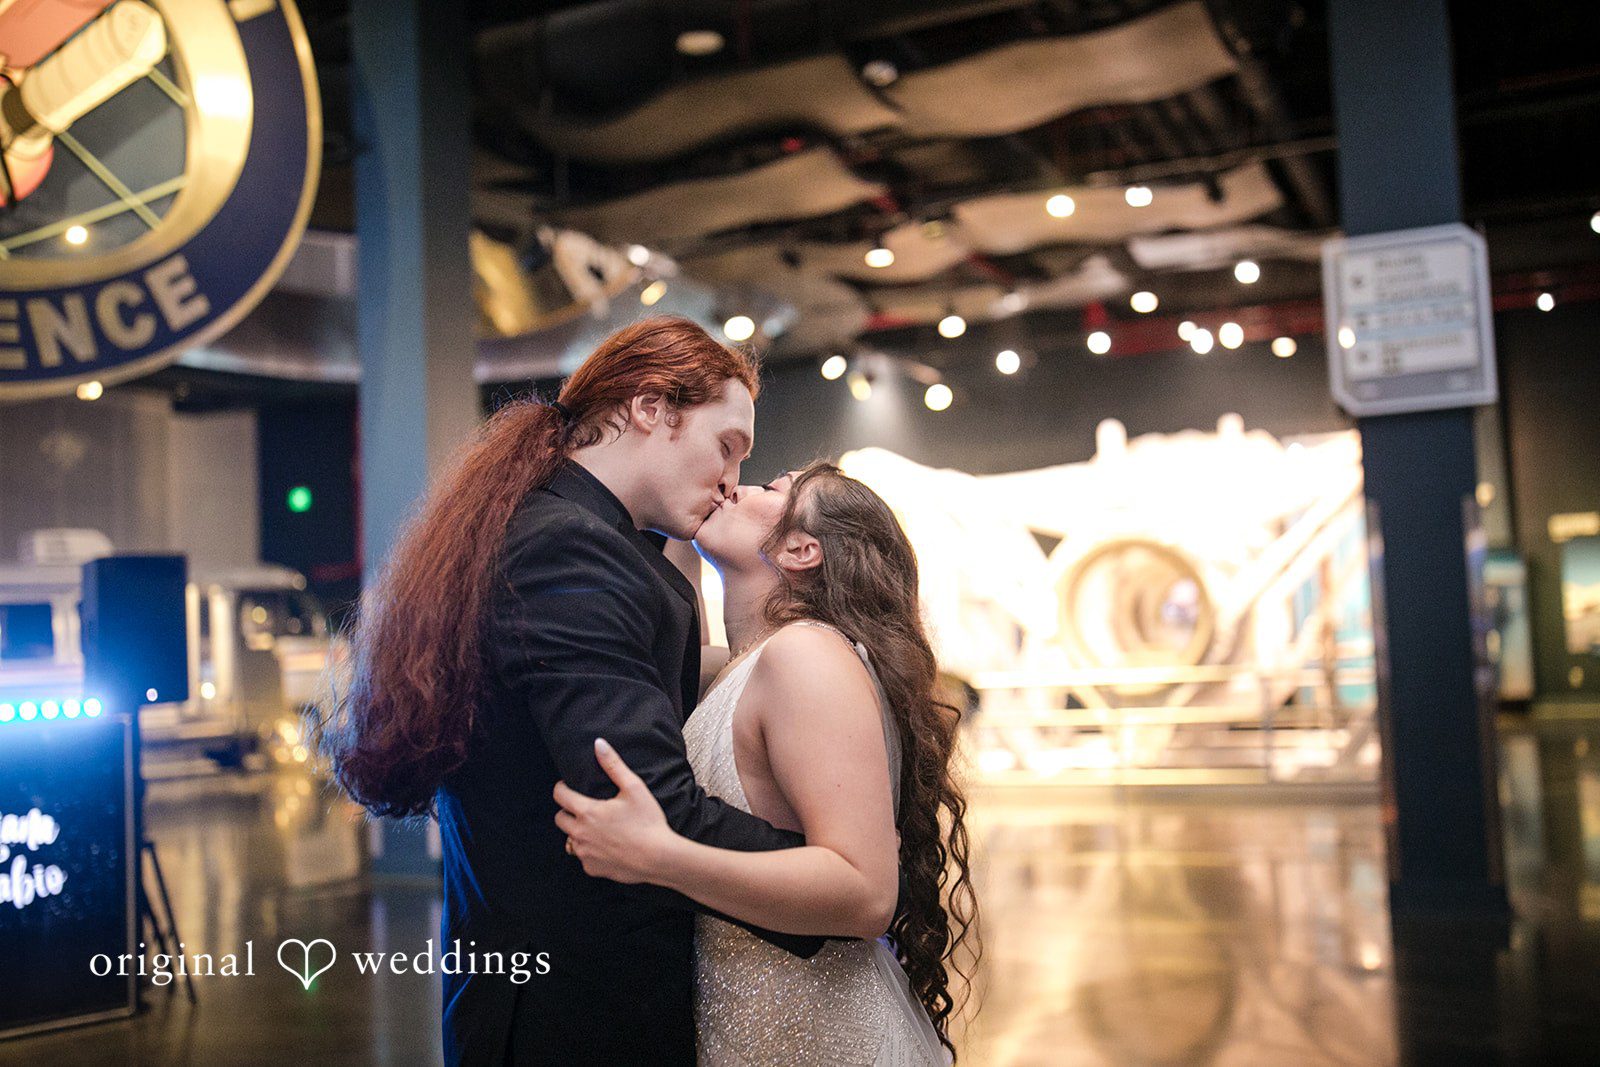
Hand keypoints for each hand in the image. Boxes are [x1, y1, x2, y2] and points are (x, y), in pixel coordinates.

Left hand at [553, 738, 674, 883]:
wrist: (659, 858)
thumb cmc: (648, 822)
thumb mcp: (634, 788)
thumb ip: (613, 764)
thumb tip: (599, 744)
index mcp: (587, 812)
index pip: (559, 796)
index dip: (562, 788)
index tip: (569, 787)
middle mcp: (580, 833)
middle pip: (559, 818)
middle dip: (568, 811)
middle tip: (585, 808)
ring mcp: (584, 853)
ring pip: (570, 839)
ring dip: (577, 832)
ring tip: (597, 828)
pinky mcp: (591, 868)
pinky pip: (583, 857)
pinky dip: (590, 851)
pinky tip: (607, 846)